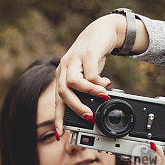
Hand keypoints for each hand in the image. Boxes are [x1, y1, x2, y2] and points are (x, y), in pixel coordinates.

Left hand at [53, 15, 118, 135]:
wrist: (103, 30)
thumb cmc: (93, 55)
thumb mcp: (87, 75)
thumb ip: (87, 90)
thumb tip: (91, 110)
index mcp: (62, 76)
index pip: (57, 101)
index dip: (58, 118)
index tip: (61, 134)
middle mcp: (64, 68)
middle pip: (63, 93)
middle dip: (76, 108)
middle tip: (89, 117)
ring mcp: (74, 60)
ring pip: (73, 82)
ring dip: (88, 93)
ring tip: (102, 97)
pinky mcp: (87, 52)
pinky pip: (90, 72)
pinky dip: (99, 81)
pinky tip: (107, 83)